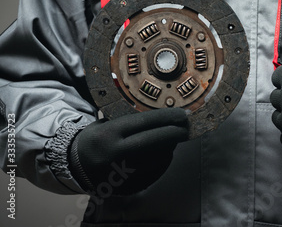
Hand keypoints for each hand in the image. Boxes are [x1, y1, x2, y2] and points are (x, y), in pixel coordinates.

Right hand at [69, 108, 188, 195]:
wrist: (74, 166)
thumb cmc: (96, 138)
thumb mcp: (107, 123)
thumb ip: (131, 121)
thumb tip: (165, 116)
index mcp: (109, 134)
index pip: (145, 122)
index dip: (168, 117)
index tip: (183, 113)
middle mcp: (115, 155)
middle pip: (155, 142)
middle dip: (175, 133)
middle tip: (187, 127)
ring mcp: (120, 174)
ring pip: (157, 159)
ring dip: (170, 148)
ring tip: (175, 138)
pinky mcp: (126, 187)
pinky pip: (153, 174)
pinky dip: (163, 162)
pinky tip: (166, 153)